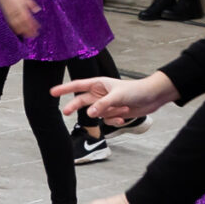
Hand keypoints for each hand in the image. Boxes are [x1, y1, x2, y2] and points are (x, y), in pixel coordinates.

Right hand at [0, 0, 39, 39]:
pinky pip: (11, 24)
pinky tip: (19, 32)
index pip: (28, 18)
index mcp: (20, 7)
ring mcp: (10, 15)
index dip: (33, 24)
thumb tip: (38, 10)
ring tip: (28, 36)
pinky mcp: (6, 16)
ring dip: (23, 31)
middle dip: (29, 30)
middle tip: (35, 35)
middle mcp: (15, 12)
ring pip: (17, 26)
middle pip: (23, 24)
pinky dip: (15, 29)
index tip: (38, 28)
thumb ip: (31, 3)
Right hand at [50, 69, 176, 126]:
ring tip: (122, 108)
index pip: (77, 86)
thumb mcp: (117, 97)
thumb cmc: (135, 90)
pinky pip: (106, 119)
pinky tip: (124, 115)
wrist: (152, 98)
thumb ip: (102, 105)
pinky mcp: (113, 112)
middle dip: (75, 107)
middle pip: (82, 101)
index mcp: (98, 84)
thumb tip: (89, 114)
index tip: (52, 92)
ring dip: (108, 113)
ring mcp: (106, 104)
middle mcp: (100, 94)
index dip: (64, 88)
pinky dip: (114, 119)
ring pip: (97, 113)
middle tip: (65, 112)